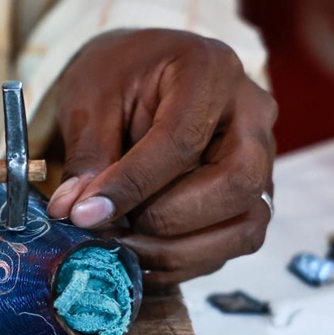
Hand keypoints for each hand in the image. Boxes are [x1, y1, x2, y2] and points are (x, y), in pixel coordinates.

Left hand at [47, 29, 276, 287]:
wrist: (141, 73)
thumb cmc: (117, 77)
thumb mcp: (90, 102)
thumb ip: (88, 157)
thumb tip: (73, 213)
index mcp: (210, 72)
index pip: (180, 141)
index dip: (131, 186)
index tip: (84, 214)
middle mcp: (251, 116)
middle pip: (235, 186)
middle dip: (165, 220)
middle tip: (109, 229)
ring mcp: (260, 160)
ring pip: (245, 226)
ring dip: (176, 251)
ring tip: (118, 245)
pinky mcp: (251, 197)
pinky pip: (231, 244)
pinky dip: (182, 262)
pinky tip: (137, 255)